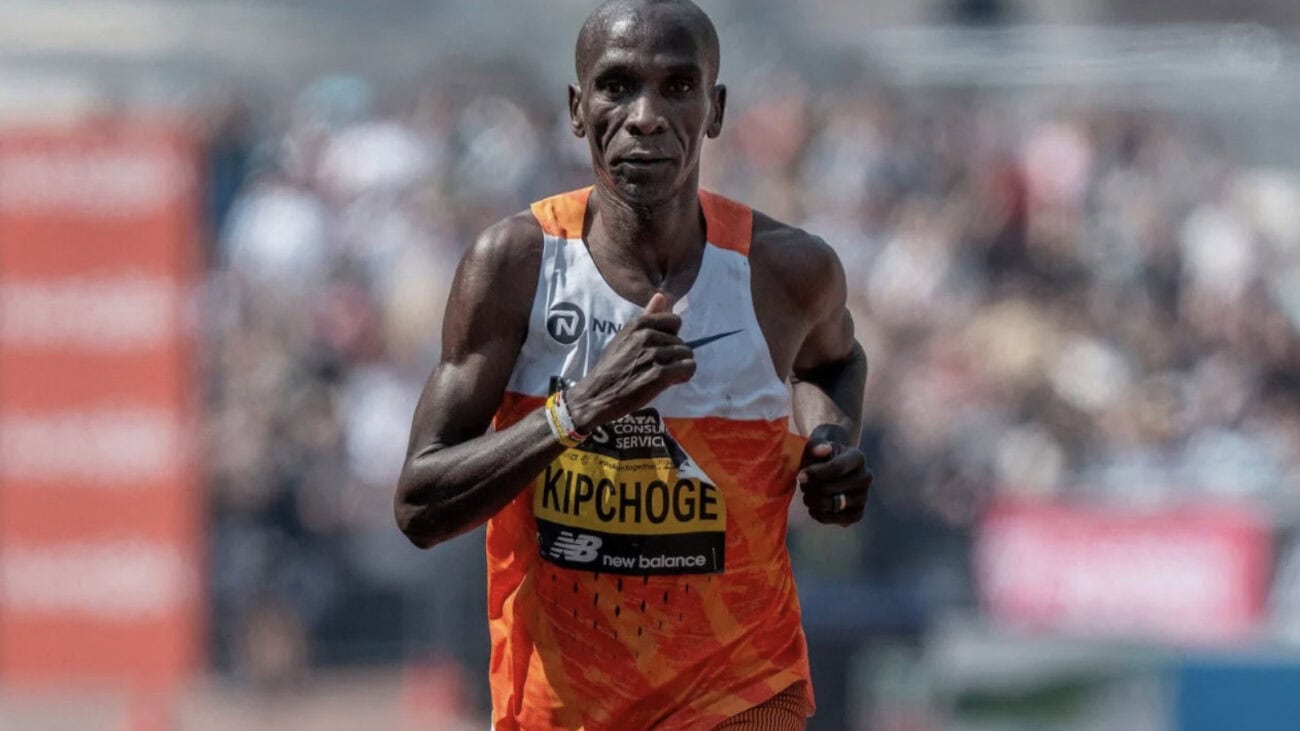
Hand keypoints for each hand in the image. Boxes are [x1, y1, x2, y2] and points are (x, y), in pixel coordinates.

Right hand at [565, 292, 695, 431]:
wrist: (597, 395)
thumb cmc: (611, 367)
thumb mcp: (624, 337)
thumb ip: (646, 316)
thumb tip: (661, 295)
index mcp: (637, 324)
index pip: (674, 321)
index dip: (671, 337)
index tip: (662, 349)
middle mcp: (646, 336)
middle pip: (681, 341)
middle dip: (675, 355)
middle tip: (660, 367)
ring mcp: (652, 355)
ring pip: (687, 355)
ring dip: (680, 367)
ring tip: (665, 375)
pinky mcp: (659, 375)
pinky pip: (688, 368)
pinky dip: (684, 376)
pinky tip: (672, 382)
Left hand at [797, 427, 871, 525]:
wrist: (830, 469)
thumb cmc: (821, 456)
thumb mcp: (816, 445)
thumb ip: (816, 445)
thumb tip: (822, 450)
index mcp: (857, 457)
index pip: (838, 467)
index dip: (816, 474)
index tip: (800, 476)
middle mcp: (865, 477)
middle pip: (833, 488)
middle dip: (812, 489)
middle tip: (803, 486)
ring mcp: (864, 496)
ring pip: (835, 505)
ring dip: (815, 502)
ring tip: (807, 497)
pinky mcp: (858, 513)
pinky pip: (840, 520)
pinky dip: (823, 516)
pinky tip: (813, 509)